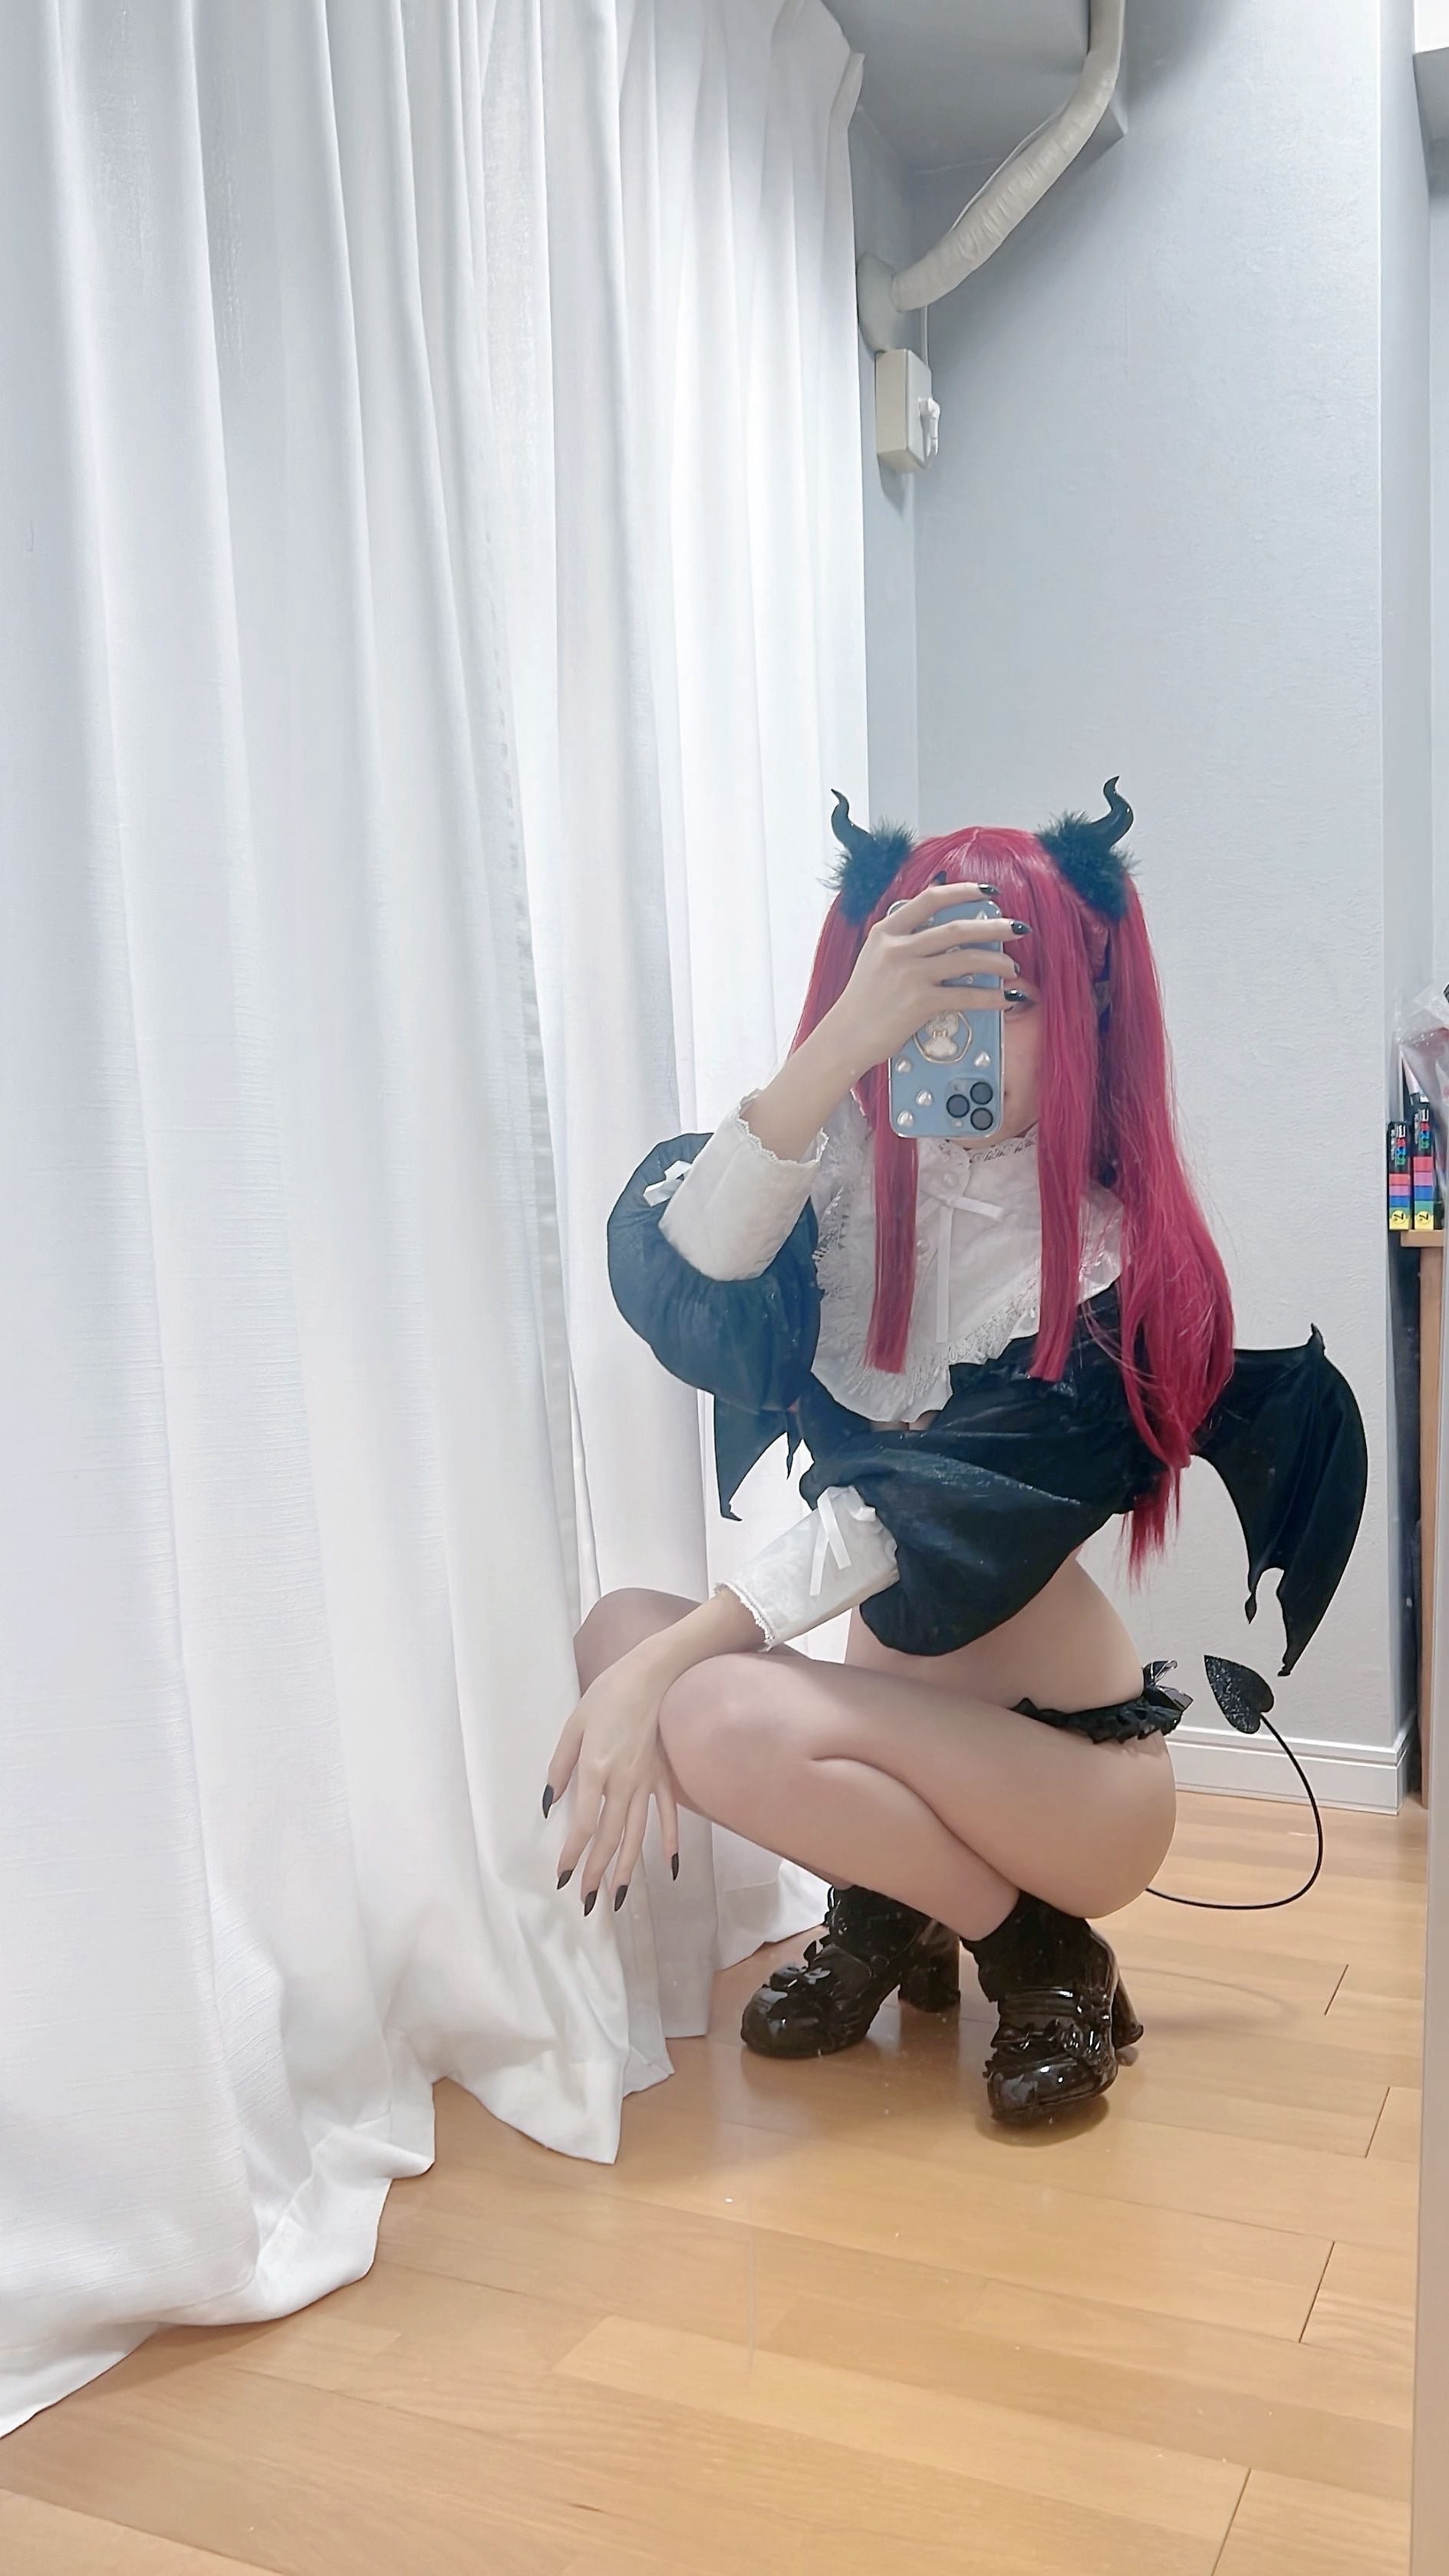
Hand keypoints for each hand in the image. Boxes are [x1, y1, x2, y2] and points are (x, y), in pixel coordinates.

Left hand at [545, 1647, 679, 1914]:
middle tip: (587, 1902)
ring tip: (618, 1897)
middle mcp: (623, 1782)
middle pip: (610, 1837)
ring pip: (637, 1834)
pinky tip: (669, 1869)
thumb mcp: (573, 1726)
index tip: (563, 1877)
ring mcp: (648, 1781)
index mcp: (596, 1769)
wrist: (653, 1674)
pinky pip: (668, 1815)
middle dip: (597, 1872)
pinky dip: (670, 1842)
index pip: (582, 1824)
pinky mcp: (664, 1776)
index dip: (572, 1854)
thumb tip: (548, 1803)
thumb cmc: (608, 1695)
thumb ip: (560, 1766)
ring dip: (627, 1867)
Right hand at [823, 881, 1027, 1078]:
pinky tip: (1008, 999)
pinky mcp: (918, 1003)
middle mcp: (897, 948)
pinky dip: (992, 997)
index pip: (931, 899)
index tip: (990, 892)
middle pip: (957, 928)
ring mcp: (908, 975)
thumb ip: (903, 937)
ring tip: (1013, 968)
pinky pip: (966, 995)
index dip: (965, 891)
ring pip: (966, 960)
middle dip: (995, 927)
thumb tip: (942, 921)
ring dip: (998, 962)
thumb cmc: (864, 1000)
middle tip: (1018, 929)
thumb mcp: (875, 957)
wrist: (845, 1037)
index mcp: (886, 931)